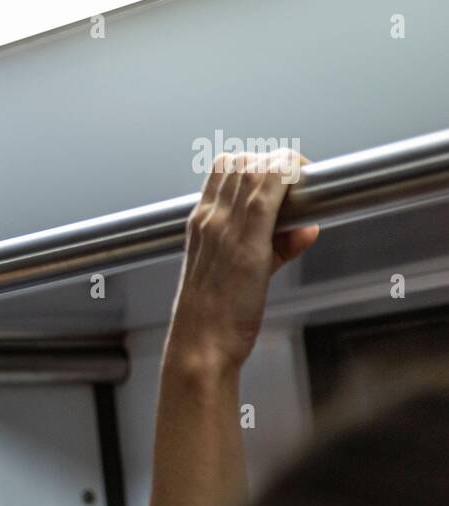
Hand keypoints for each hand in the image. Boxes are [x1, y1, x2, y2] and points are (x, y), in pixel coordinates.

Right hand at [168, 150, 319, 373]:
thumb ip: (275, 247)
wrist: (199, 345)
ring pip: (254, 168)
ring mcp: (224, 228)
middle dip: (275, 160)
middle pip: (240, 161)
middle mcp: (208, 220)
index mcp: (199, 225)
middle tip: (299, 180)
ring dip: (286, 166)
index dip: (257, 162)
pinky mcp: (246, 242)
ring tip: (304, 184)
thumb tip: (305, 230)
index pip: (223, 168)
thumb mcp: (241, 274)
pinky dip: (288, 178)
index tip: (281, 176)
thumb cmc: (215, 318)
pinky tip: (305, 184)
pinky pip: (267, 192)